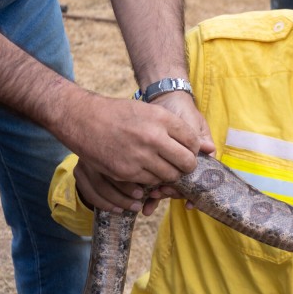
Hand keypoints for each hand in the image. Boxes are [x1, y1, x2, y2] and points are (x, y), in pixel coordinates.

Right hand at [69, 95, 204, 211]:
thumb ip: (176, 127)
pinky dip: (151, 179)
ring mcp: (140, 156)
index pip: (192, 141)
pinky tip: (145, 170)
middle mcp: (153, 137)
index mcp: (161, 118)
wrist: (84, 120)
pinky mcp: (127, 172)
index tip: (188, 150)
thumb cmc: (119, 114)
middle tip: (181, 165)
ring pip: (169, 176)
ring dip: (169, 174)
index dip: (193, 149)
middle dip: (187, 166)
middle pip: (186, 162)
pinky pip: (150, 182)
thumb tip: (208, 147)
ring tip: (161, 165)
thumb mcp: (149, 111)